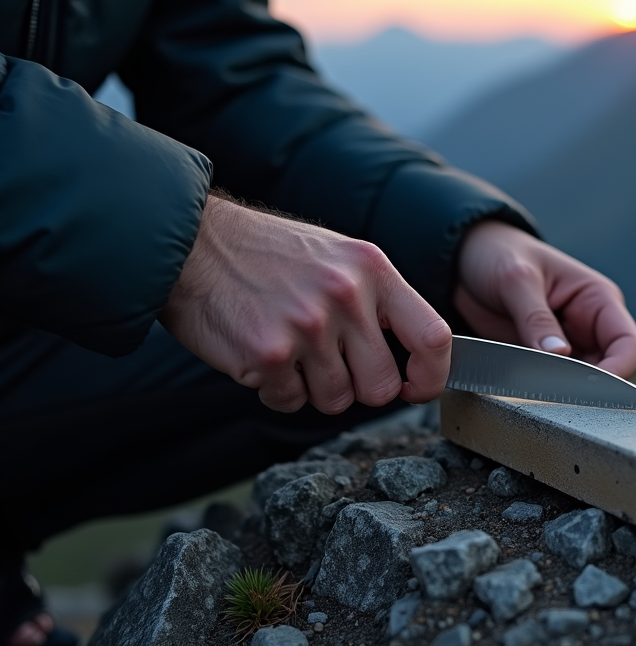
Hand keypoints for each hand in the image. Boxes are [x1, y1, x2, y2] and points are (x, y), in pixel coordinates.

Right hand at [159, 195, 450, 412]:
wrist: (192, 243)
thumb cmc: (266, 254)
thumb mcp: (337, 257)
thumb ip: (377, 302)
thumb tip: (413, 357)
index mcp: (372, 269)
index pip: (434, 337)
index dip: (432, 376)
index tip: (416, 387)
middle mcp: (346, 296)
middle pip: (383, 387)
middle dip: (358, 388)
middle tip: (329, 363)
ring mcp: (308, 326)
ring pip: (336, 401)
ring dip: (313, 388)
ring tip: (290, 348)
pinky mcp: (268, 353)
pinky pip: (291, 402)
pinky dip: (276, 389)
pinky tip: (261, 354)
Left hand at [454, 221, 635, 377]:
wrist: (464, 260)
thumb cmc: (498, 255)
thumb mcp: (516, 280)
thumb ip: (536, 318)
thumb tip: (559, 354)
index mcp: (598, 299)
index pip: (629, 345)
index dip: (618, 372)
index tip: (590, 389)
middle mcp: (590, 326)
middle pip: (611, 371)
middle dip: (589, 388)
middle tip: (557, 397)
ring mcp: (567, 345)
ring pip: (583, 384)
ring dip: (564, 393)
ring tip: (536, 393)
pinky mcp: (542, 359)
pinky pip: (552, 384)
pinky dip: (542, 391)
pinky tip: (523, 391)